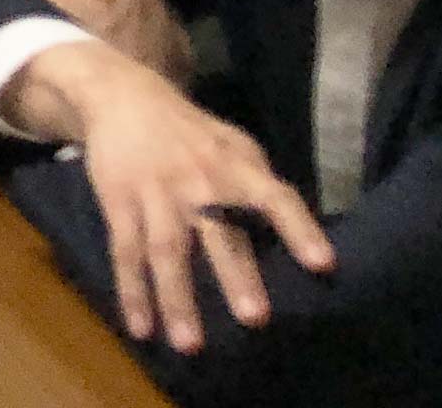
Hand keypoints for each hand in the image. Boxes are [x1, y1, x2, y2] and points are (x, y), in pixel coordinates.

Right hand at [2, 42, 330, 354]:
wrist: (122, 96)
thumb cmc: (192, 132)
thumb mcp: (234, 144)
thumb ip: (261, 185)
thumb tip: (300, 236)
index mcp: (235, 167)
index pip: (275, 198)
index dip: (300, 229)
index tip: (322, 265)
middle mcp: (198, 182)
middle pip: (216, 232)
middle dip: (234, 275)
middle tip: (254, 318)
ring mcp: (155, 194)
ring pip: (166, 252)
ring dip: (177, 300)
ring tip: (190, 345)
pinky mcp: (119, 202)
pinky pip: (126, 253)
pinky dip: (132, 293)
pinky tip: (142, 328)